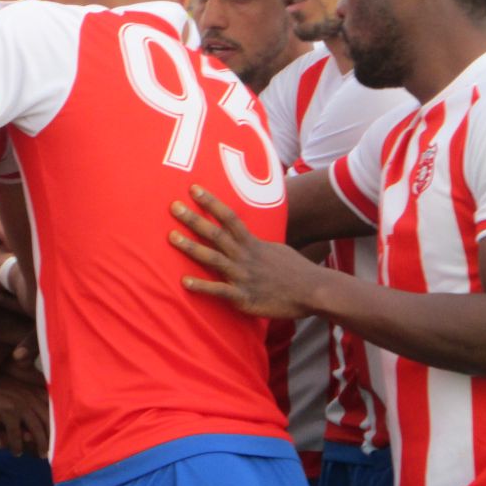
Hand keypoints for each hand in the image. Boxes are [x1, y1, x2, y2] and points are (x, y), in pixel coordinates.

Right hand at [0, 340, 49, 457]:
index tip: (61, 435)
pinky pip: (16, 433)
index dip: (58, 422)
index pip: (52, 407)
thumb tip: (41, 409)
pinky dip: (17, 445)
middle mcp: (31, 394)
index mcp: (34, 389)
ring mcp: (20, 402)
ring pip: (36, 429)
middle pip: (49, 419)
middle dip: (54, 436)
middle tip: (56, 449)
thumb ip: (27, 398)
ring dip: (40, 444)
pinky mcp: (8, 409)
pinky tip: (16, 452)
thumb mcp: (14, 389)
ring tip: (41, 454)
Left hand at [169, 184, 319, 319]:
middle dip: (193, 220)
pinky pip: (220, 290)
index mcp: (253, 244)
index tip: (192, 188)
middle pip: (216, 234)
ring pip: (214, 258)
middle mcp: (246, 256)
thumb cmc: (296, 272)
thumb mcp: (276, 250)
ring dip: (191, 247)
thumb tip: (245, 239)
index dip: (211, 202)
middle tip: (173, 206)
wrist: (313, 292)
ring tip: (171, 237)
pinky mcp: (244, 297)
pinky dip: (202, 286)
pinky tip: (184, 281)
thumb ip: (257, 245)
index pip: (229, 217)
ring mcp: (244, 276)